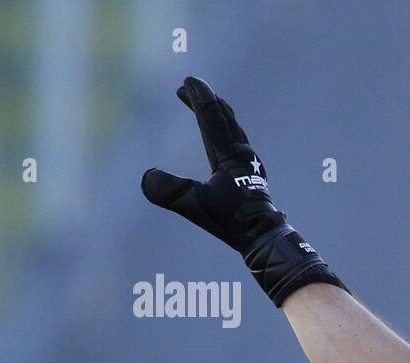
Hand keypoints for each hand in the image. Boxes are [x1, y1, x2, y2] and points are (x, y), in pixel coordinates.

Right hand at [141, 76, 285, 253]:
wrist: (263, 236)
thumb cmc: (231, 221)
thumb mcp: (195, 205)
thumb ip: (168, 190)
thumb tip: (147, 175)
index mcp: (230, 156)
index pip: (212, 119)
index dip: (199, 98)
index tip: (187, 80)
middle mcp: (243, 154)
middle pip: (224, 117)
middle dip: (206, 100)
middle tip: (188, 87)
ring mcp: (250, 163)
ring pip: (234, 128)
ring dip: (217, 113)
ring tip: (204, 104)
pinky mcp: (252, 174)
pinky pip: (238, 141)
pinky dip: (227, 130)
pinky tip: (223, 137)